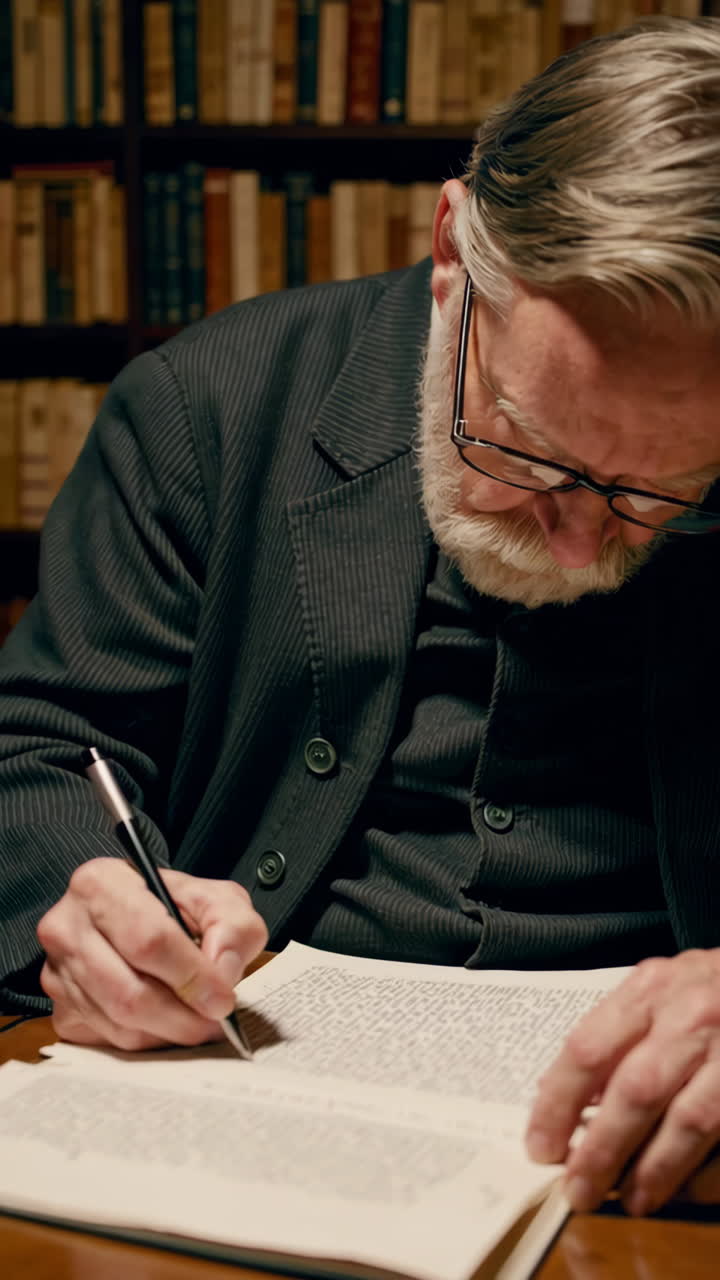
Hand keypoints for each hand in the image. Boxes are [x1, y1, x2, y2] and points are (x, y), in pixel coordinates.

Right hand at [37, 857, 267, 1050]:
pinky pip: (107, 1041)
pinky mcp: (60, 1008)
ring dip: (167, 1033)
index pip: (148, 940)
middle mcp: (66, 927)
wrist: (132, 914)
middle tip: (215, 1021)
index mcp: (101, 884)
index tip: (221, 998)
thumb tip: (223, 973)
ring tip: (196, 1020)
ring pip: (119, 1024)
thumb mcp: (216, 898)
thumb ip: (233, 926)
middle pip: (128, 993)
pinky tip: (167, 1023)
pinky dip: (147, 1041)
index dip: (191, 976)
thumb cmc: (172, 904)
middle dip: (182, 1017)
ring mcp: (56, 972)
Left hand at [525, 950, 719, 1215]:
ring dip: (653, 1170)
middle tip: (578, 1191)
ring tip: (629, 1200)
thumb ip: (619, 1033)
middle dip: (601, 1150)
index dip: (558, 1104)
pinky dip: (700, 1170)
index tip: (540, 1145)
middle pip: (635, 1091)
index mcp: (651, 988)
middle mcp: (689, 1016)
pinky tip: (680, 1190)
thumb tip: (573, 1098)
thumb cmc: (712, 986)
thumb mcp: (661, 988)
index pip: (589, 1048)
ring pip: (686, 1121)